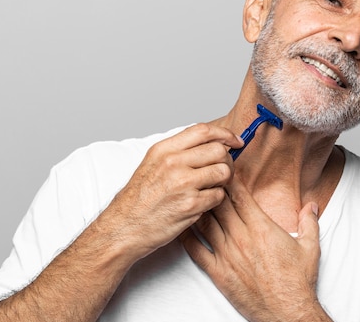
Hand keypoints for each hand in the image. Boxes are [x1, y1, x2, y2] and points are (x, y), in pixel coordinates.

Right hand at [106, 123, 243, 259]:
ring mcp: (182, 184)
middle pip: (218, 150)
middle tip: (224, 170)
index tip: (234, 141)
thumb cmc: (139, 199)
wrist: (124, 227)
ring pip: (223, 172)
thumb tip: (210, 143)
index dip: (224, 134)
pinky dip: (216, 199)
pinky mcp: (191, 205)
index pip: (203, 131)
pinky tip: (204, 202)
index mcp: (163, 150)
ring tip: (213, 187)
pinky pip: (219, 195)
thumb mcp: (152, 164)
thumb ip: (179, 152)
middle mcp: (173, 163)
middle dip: (227, 160)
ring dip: (224, 180)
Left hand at [181, 180, 331, 321]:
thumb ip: (309, 222)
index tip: (224, 168)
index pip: (240, 196)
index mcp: (262, 228)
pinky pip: (196, 251)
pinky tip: (183, 227)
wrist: (287, 312)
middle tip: (203, 176)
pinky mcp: (218, 273)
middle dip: (212, 188)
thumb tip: (312, 206)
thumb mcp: (310, 247)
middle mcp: (242, 238)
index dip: (230, 179)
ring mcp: (227, 255)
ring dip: (198, 208)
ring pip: (205, 223)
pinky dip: (188, 237)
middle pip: (220, 204)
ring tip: (190, 196)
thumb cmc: (298, 282)